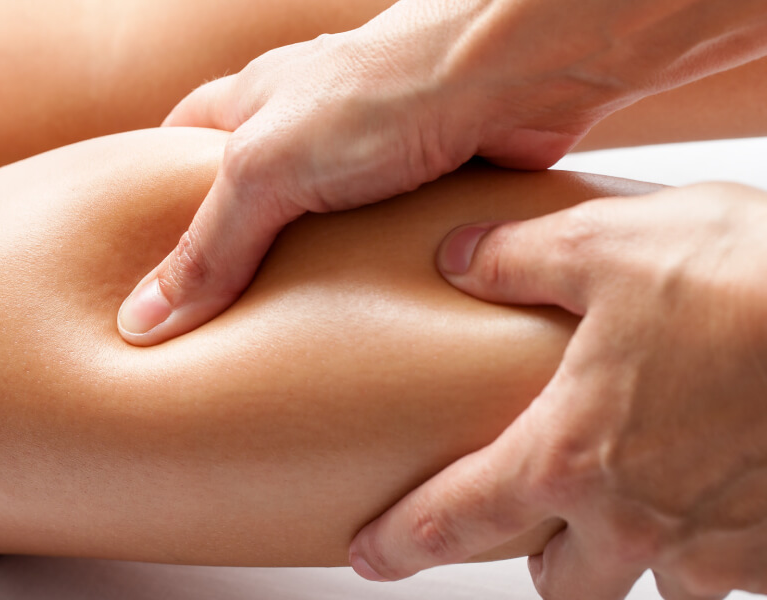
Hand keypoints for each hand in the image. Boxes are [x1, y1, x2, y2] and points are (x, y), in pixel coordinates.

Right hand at [117, 0, 766, 345]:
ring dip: (299, 277)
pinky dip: (365, 284)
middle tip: (202, 323)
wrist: (512, 75)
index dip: (147, 198)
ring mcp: (364, 157)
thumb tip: (142, 322)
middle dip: (227, 253)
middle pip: (244, 195)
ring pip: (313, 228)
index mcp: (249, 104)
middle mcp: (302, 126)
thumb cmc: (381, 92)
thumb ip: (208, 248)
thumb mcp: (265, 171)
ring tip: (270, 343)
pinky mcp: (420, 189)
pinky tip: (355, 325)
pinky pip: (378, 248)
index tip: (131, 260)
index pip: (174, 147)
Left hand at [348, 182, 766, 598]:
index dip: (402, 542)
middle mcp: (635, 522)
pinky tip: (725, 483)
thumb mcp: (609, 242)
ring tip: (645, 497)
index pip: (455, 519)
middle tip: (536, 520)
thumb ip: (517, 257)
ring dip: (637, 553)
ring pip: (654, 586)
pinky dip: (719, 540)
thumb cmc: (749, 282)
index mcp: (569, 456)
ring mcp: (715, 546)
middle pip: (559, 583)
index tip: (370, 555)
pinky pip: (733, 570)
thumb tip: (457, 257)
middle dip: (540, 556)